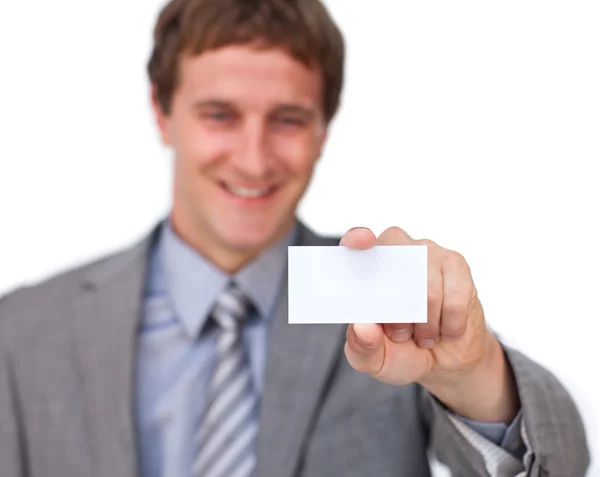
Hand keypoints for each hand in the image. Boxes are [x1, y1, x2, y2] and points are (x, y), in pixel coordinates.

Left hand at [341, 226, 518, 422]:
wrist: (444, 359)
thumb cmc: (401, 352)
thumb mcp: (375, 361)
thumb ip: (362, 348)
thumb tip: (362, 327)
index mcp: (365, 269)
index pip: (355, 240)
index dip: (357, 238)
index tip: (361, 243)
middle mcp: (394, 252)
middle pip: (394, 256)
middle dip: (397, 302)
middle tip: (398, 333)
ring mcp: (426, 253)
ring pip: (427, 286)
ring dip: (425, 322)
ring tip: (422, 336)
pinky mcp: (455, 264)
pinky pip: (455, 296)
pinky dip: (449, 324)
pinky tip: (444, 330)